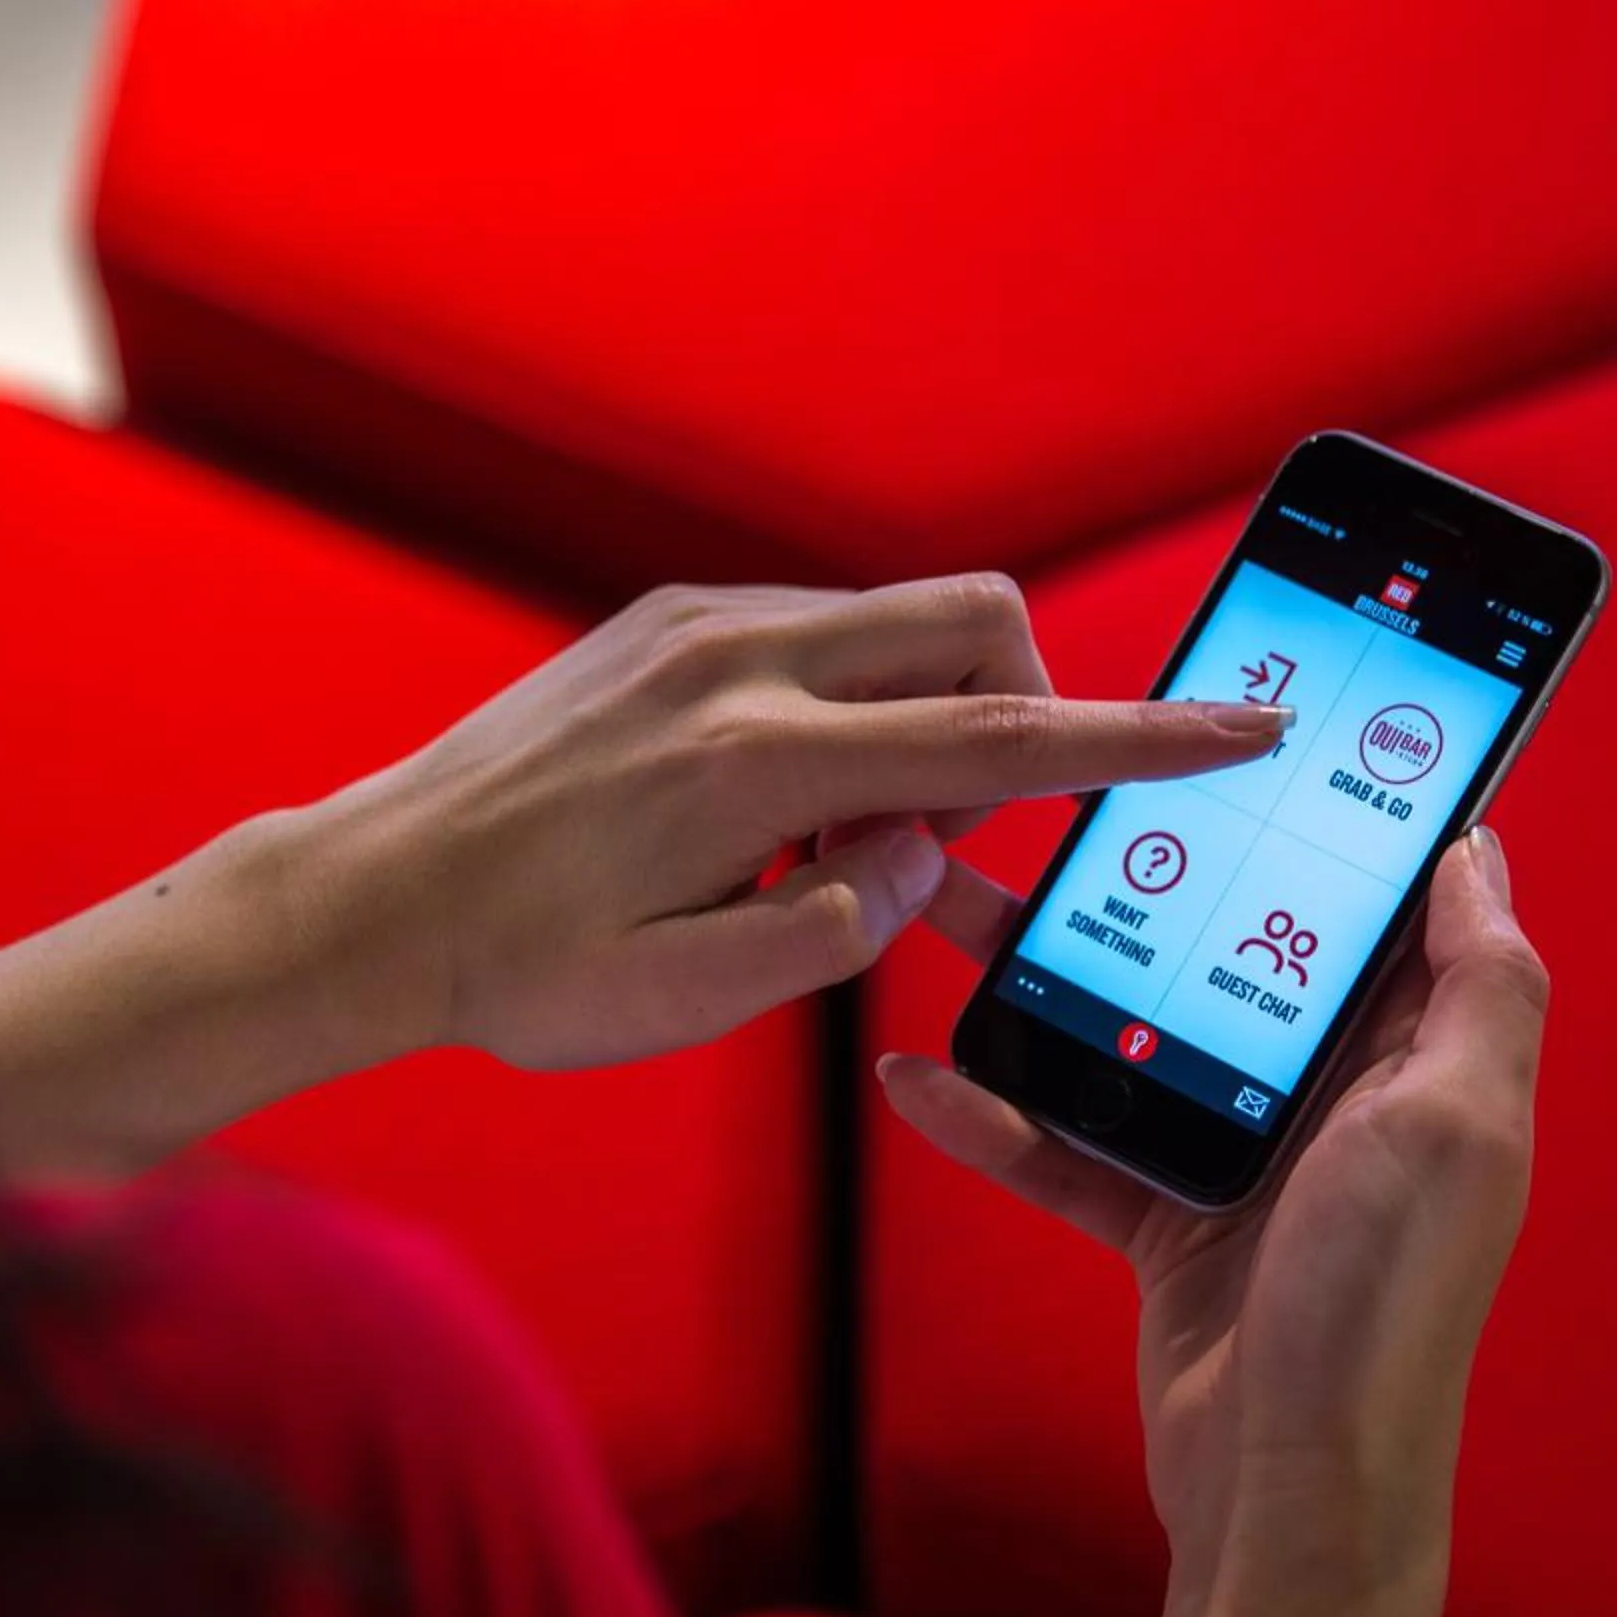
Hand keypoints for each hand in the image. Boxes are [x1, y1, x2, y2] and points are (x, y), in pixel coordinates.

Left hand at [293, 577, 1291, 1070]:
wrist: (370, 895)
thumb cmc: (521, 970)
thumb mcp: (695, 996)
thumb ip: (841, 924)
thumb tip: (922, 852)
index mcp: (759, 765)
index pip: (999, 742)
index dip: (1142, 739)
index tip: (1246, 724)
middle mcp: (735, 664)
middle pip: (969, 623)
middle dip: (1020, 698)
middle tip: (954, 823)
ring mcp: (695, 625)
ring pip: (892, 623)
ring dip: (915, 713)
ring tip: (813, 841)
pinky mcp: (661, 619)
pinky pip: (811, 632)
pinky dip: (841, 700)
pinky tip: (760, 802)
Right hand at [877, 832, 1546, 1616]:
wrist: (1287, 1492)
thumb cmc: (1383, 1311)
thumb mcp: (1458, 1128)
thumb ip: (1479, 987)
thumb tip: (1475, 850)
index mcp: (1414, 1058)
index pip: (1370, 905)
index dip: (1321, 816)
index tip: (1250, 734)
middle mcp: (1330, 1094)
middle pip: (1223, 950)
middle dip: (1138, 878)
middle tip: (1053, 802)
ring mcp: (1238, 1152)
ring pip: (1124, 1028)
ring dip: (1035, 975)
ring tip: (944, 907)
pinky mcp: (1159, 1218)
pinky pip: (1065, 1143)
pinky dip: (994, 1113)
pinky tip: (921, 1072)